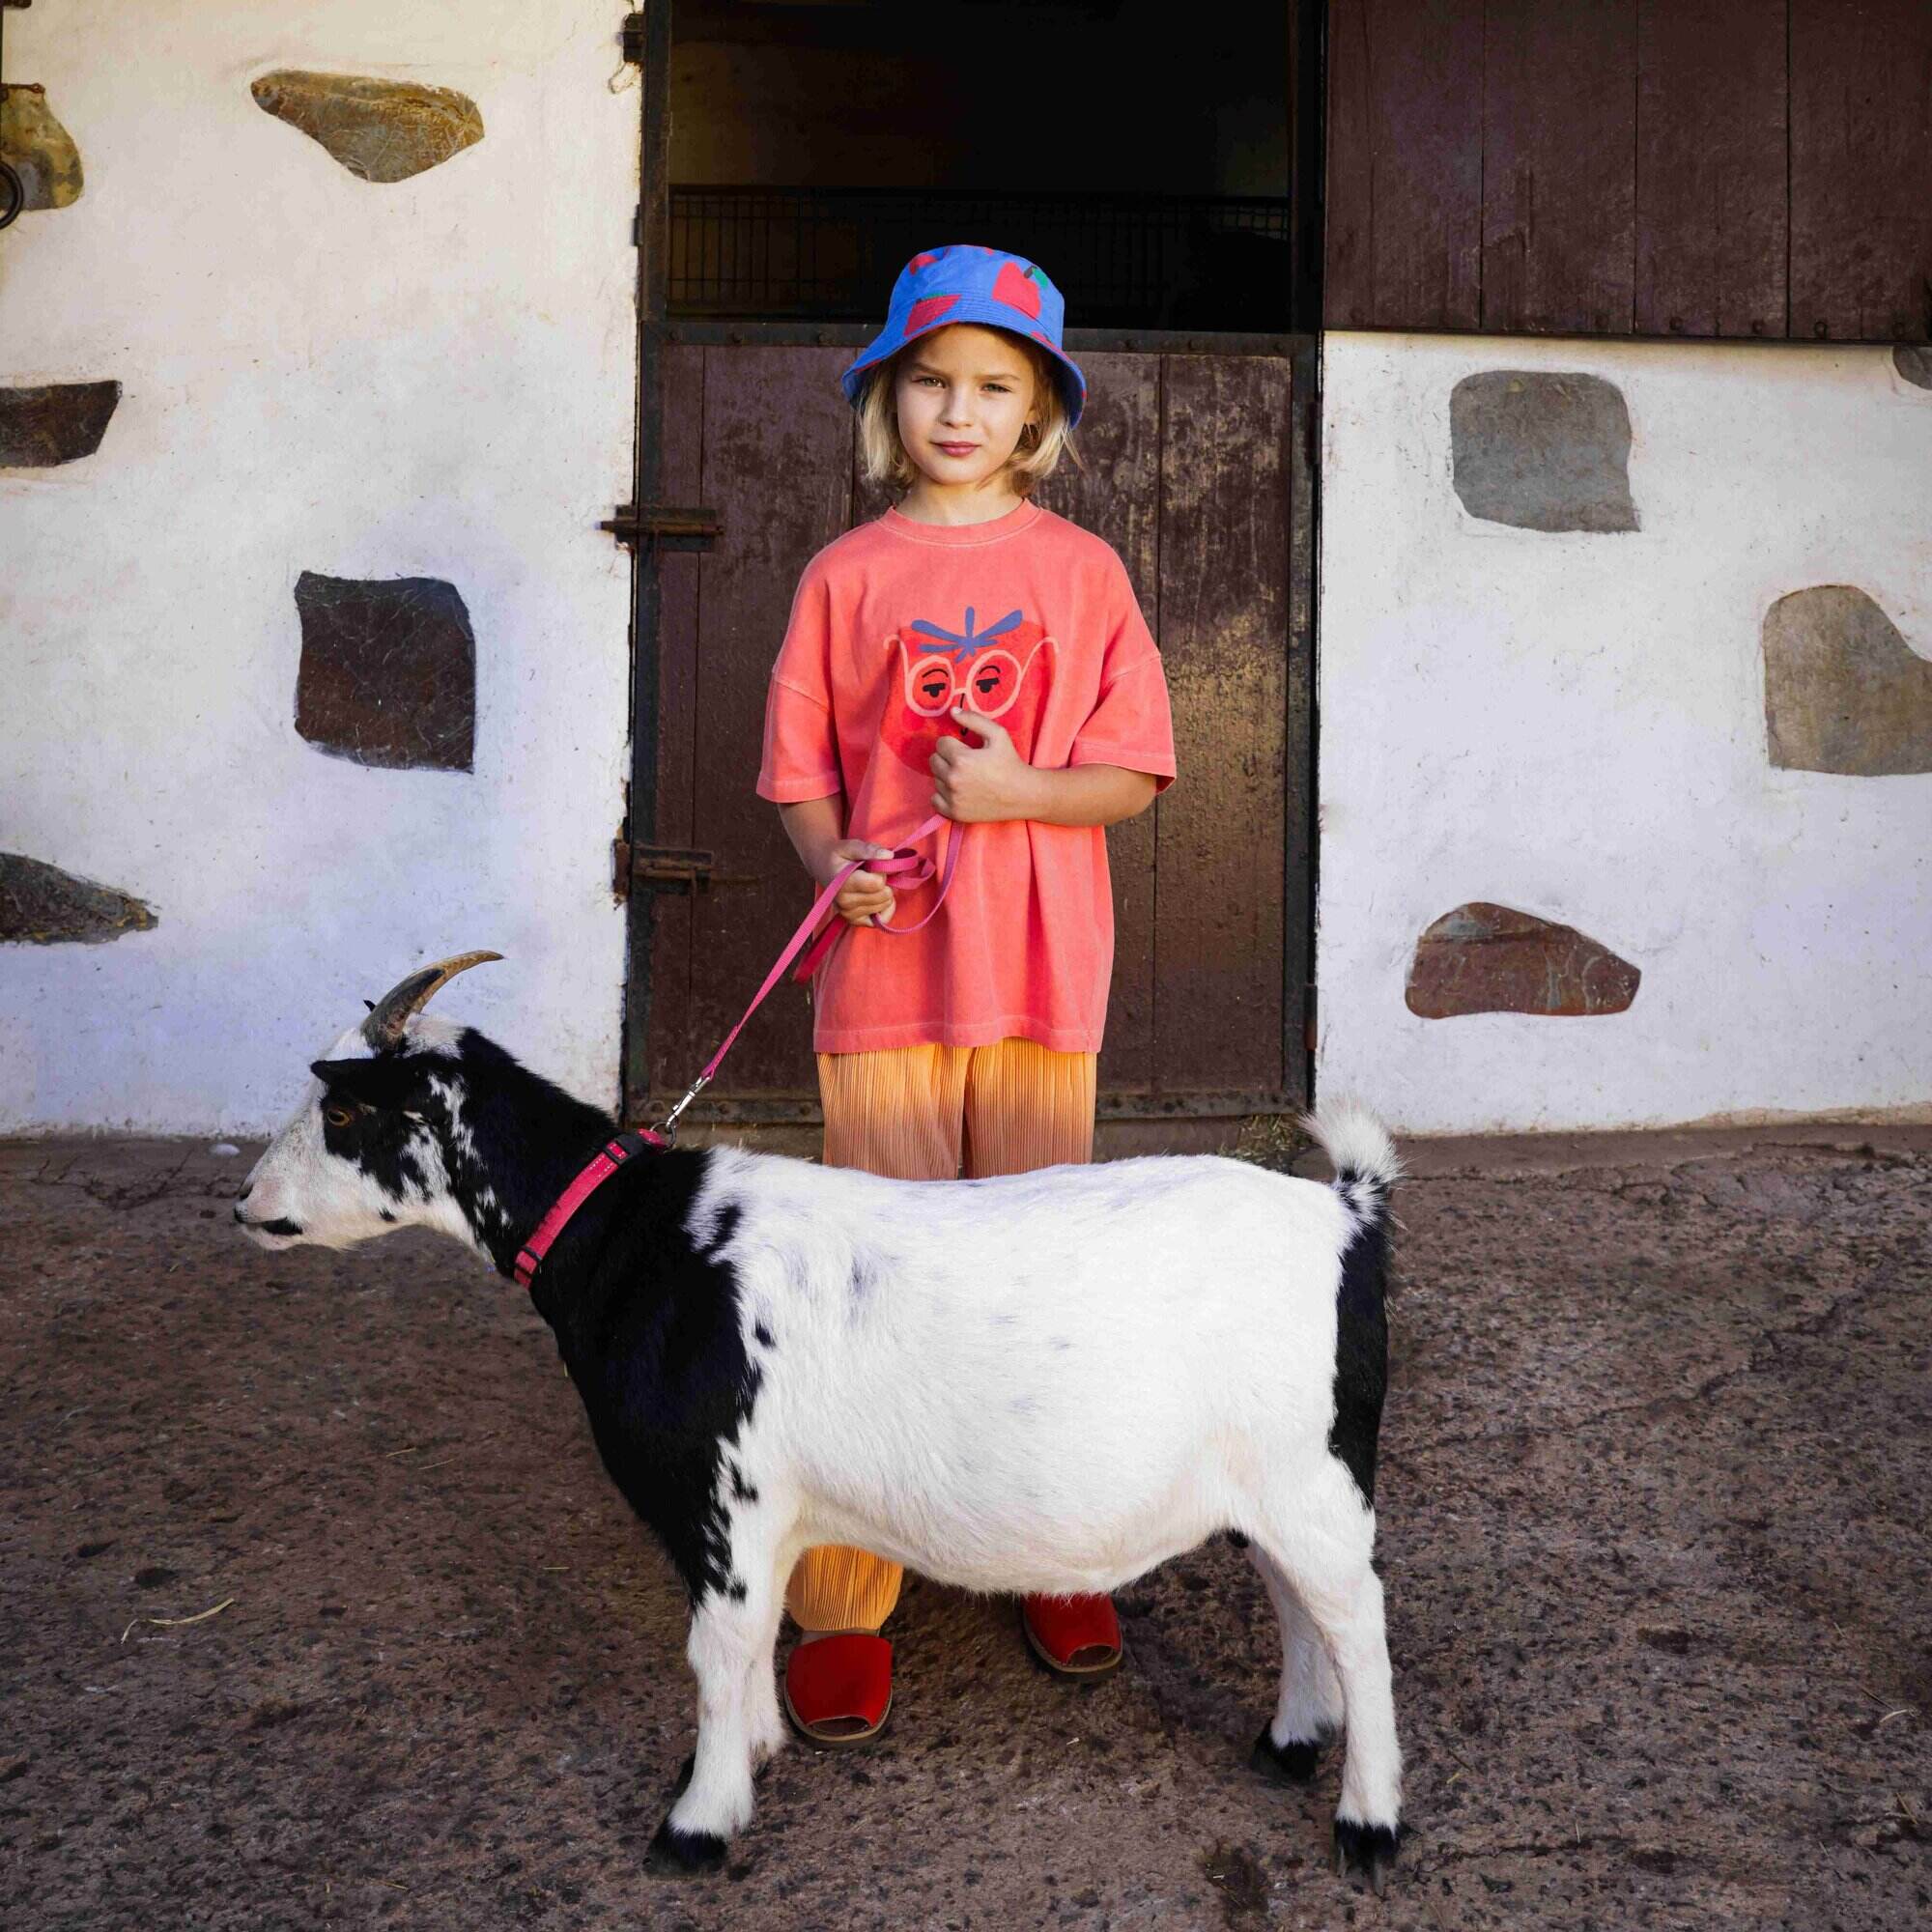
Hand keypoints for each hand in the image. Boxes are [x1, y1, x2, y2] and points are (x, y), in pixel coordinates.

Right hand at [822, 838, 896, 925]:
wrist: (823, 866)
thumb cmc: (838, 855)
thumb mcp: (851, 846)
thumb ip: (869, 850)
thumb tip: (889, 856)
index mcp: (843, 884)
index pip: (878, 883)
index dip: (881, 871)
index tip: (872, 865)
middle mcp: (844, 903)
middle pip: (884, 895)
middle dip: (884, 882)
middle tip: (872, 874)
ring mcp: (849, 914)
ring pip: (885, 905)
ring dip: (884, 893)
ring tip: (871, 883)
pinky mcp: (854, 921)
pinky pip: (882, 920)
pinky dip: (885, 908)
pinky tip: (878, 897)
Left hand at [929, 708, 1037, 822]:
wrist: (1023, 795)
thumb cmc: (1010, 763)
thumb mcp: (998, 735)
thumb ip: (974, 720)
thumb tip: (952, 712)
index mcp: (961, 759)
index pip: (940, 744)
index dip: (953, 744)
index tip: (967, 749)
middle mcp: (953, 780)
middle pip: (934, 761)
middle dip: (947, 758)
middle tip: (966, 762)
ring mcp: (953, 798)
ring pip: (935, 780)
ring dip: (946, 776)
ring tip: (966, 777)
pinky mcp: (954, 813)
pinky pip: (935, 800)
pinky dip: (943, 795)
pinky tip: (959, 791)